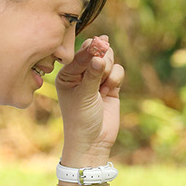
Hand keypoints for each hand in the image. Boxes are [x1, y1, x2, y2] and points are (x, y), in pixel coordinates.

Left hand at [56, 35, 123, 166]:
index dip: (91, 49)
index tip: (99, 44)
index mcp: (67, 74)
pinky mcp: (111, 86)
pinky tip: (109, 91)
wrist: (93, 142)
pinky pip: (118, 71)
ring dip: (109, 70)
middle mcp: (81, 74)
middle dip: (102, 59)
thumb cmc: (81, 119)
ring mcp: (97, 79)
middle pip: (96, 52)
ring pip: (109, 59)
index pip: (80, 54)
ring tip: (103, 86)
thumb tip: (100, 54)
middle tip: (101, 69)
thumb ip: (93, 73)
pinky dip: (116, 78)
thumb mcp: (84, 95)